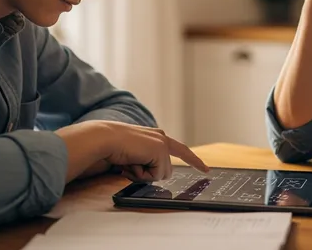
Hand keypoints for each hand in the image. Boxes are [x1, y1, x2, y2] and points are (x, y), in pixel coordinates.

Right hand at [94, 121, 208, 181]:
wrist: (105, 139)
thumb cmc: (113, 148)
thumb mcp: (134, 156)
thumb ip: (147, 161)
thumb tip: (154, 173)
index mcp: (156, 136)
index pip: (180, 150)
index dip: (194, 161)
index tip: (206, 169)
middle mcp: (162, 137)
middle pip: (166, 170)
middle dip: (148, 175)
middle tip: (130, 165)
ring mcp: (162, 143)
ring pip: (162, 174)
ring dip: (144, 174)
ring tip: (130, 162)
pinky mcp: (160, 150)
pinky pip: (156, 175)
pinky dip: (142, 173)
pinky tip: (132, 161)